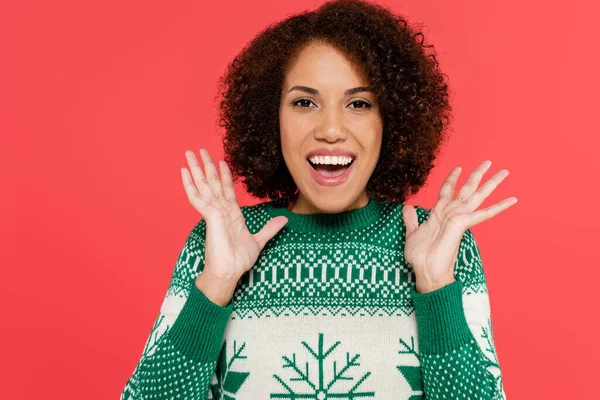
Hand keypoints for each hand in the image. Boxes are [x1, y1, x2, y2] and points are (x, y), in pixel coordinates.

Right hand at [181, 148, 287, 289]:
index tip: (222, 161)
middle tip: (200, 150)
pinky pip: (197, 198)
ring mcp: (213, 212)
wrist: (229, 272)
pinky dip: (190, 184)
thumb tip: (284, 219)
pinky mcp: (208, 216)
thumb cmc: (239, 260)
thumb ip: (269, 228)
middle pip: (212, 182)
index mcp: (231, 214)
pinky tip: (184, 172)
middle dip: (206, 166)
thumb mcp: (259, 240)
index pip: (227, 189)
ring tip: (189, 154)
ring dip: (196, 169)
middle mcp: (220, 210)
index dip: (225, 174)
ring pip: (203, 186)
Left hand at [402, 160, 516, 293]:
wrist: (426, 271)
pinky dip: (498, 207)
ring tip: (504, 171)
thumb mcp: (412, 233)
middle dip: (477, 175)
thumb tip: (406, 207)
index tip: (458, 167)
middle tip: (488, 161)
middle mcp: (451, 213)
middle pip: (466, 188)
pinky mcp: (463, 224)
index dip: (451, 179)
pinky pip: (483, 213)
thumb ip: (411, 220)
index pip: (446, 191)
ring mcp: (458, 218)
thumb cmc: (420, 256)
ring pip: (477, 195)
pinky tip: (512, 200)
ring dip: (491, 183)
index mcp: (439, 213)